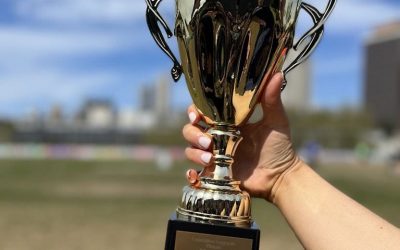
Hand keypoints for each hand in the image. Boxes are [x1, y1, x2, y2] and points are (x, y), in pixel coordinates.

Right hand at [183, 73, 300, 201]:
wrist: (280, 176)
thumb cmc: (279, 147)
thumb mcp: (276, 121)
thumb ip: (272, 100)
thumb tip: (277, 74)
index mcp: (228, 122)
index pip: (203, 111)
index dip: (194, 111)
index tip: (197, 115)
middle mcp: (217, 136)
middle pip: (191, 129)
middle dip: (193, 133)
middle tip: (209, 141)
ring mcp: (214, 155)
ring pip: (190, 149)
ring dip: (194, 152)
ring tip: (210, 158)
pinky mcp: (214, 172)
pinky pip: (194, 171)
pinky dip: (191, 173)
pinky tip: (197, 173)